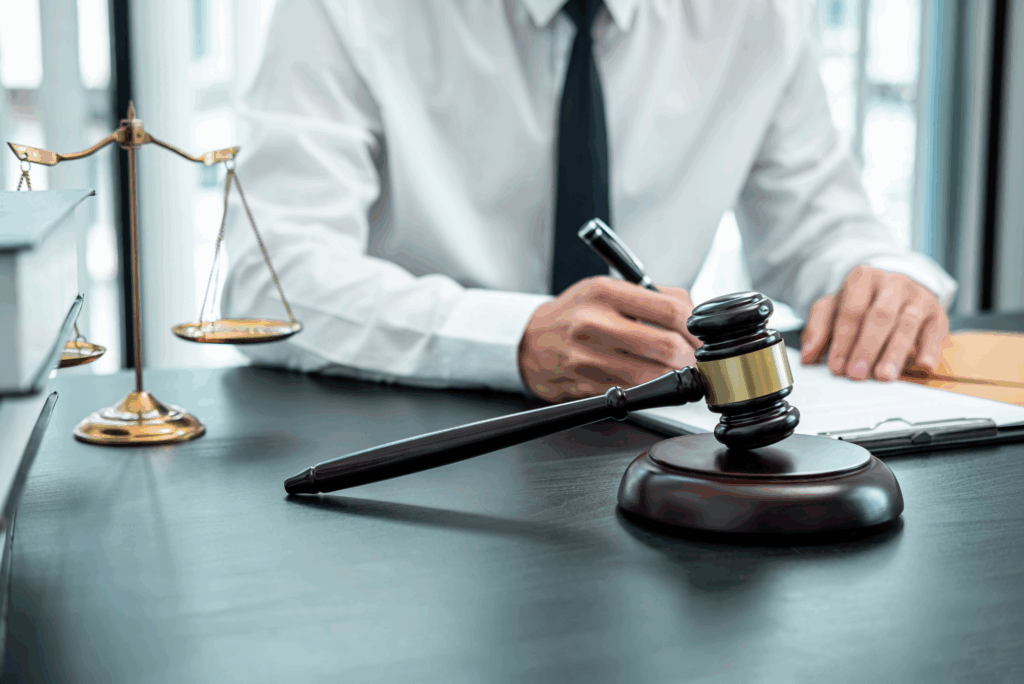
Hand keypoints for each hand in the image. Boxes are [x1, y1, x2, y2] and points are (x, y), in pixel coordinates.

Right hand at [519, 277, 699, 401]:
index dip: (696, 328)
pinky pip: (633, 392)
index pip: (669, 309)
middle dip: (691, 358)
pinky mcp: (585, 384)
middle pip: (666, 346)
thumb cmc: (575, 313)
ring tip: (678, 372)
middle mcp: (593, 323)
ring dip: (675, 379)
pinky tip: (652, 382)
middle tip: (695, 360)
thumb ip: (653, 296)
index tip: (703, 337)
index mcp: (605, 291)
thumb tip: (695, 316)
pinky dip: (650, 391)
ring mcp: (587, 356)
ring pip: (652, 376)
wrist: (530, 341)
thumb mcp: (608, 289)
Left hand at [801, 265, 948, 380]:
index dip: (843, 340)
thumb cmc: (863, 301)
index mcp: (863, 278)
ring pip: (907, 323)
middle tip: (856, 374)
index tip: (836, 365)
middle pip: (880, 316)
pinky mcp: (937, 313)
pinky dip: (930, 349)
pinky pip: (935, 330)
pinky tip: (922, 365)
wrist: (898, 287)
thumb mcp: (835, 307)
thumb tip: (808, 356)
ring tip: (883, 375)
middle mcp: (893, 283)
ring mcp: (918, 297)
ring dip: (894, 352)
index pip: (852, 310)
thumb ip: (819, 328)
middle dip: (866, 347)